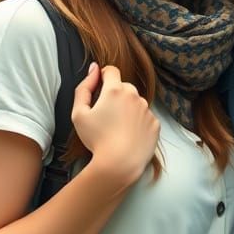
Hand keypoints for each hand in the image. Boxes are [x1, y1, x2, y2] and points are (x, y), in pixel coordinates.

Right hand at [71, 64, 159, 184]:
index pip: (111, 71)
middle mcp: (134, 96)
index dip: (104, 77)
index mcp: (115, 90)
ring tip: (117, 128)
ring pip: (135, 102)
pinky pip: (145, 117)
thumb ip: (83, 88)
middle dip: (115, 95)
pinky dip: (138, 122)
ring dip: (127, 108)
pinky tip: (129, 135)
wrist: (120, 163)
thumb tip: (93, 69)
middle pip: (124, 87)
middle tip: (106, 114)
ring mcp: (147, 109)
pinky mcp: (155, 123)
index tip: (100, 88)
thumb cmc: (97, 140)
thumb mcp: (78, 114)